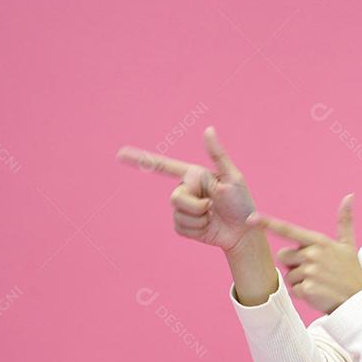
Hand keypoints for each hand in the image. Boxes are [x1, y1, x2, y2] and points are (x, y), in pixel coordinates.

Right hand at [116, 126, 263, 251]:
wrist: (242, 233)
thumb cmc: (242, 203)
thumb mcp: (233, 178)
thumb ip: (218, 155)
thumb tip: (208, 129)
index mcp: (194, 175)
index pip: (164, 166)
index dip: (141, 160)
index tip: (119, 154)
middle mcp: (186, 190)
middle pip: (175, 197)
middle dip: (196, 205)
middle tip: (213, 206)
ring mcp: (183, 209)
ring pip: (178, 214)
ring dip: (199, 218)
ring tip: (212, 216)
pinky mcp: (183, 226)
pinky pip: (180, 227)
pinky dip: (196, 229)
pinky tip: (207, 227)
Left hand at [257, 194, 361, 314]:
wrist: (361, 300)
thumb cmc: (352, 271)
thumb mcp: (348, 245)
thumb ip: (345, 220)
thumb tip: (349, 196)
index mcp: (319, 241)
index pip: (288, 230)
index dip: (268, 223)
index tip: (251, 218)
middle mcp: (313, 254)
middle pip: (283, 256)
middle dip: (293, 264)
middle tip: (314, 271)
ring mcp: (310, 272)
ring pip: (288, 275)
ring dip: (299, 281)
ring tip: (319, 283)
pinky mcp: (307, 289)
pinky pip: (294, 290)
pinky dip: (303, 294)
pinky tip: (319, 293)